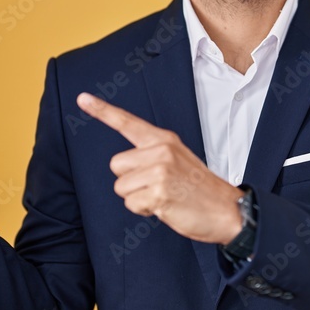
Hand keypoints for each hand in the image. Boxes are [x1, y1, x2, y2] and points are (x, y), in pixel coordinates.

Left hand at [76, 93, 241, 244]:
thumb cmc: (199, 189)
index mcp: (164, 140)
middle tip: (157, 187)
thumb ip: (152, 155)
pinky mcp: (160, 192)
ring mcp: (161, 170)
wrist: (227, 210)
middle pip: (116, 165)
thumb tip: (125, 165)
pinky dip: (145, 211)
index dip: (102, 111)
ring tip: (163, 197)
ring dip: (137, 198)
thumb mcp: (177, 160)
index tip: (82, 98)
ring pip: (121, 187)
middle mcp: (161, 150)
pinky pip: (132, 204)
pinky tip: (165, 207)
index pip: (128, 122)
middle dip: (130, 181)